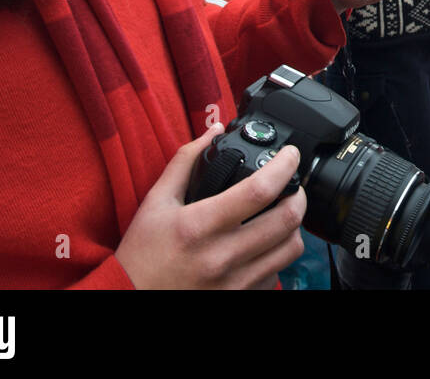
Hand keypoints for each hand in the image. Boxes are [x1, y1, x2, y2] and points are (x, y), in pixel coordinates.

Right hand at [114, 124, 306, 288]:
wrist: (130, 300)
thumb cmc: (142, 254)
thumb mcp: (156, 202)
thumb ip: (185, 162)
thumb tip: (214, 129)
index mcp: (199, 225)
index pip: (259, 191)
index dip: (284, 166)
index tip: (290, 154)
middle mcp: (221, 256)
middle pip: (286, 219)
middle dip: (299, 194)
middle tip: (293, 184)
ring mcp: (234, 282)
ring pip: (290, 248)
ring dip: (294, 225)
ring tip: (282, 212)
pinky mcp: (240, 298)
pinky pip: (277, 273)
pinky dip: (278, 254)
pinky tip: (266, 243)